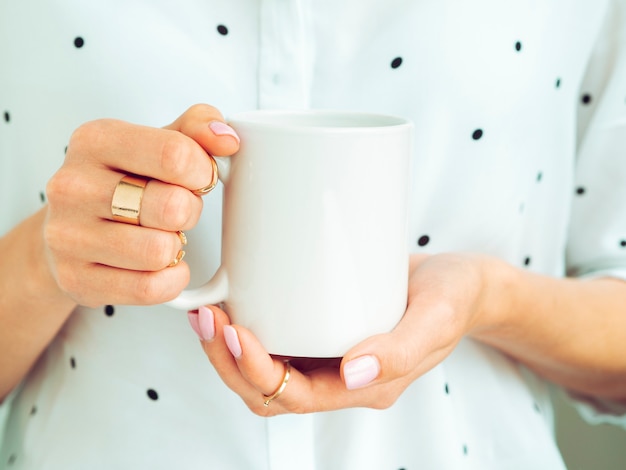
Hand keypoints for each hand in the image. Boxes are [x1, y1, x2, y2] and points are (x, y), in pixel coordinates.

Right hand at [44, 104, 239, 306]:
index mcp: (95, 140)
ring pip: (160, 251)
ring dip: (176, 247)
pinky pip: (149, 288)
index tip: (198, 177)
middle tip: (178, 211)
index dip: (203, 172)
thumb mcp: (156, 142)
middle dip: (190, 211)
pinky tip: (162, 267)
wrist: (70, 230)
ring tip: (161, 235)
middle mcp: (73, 186)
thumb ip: (197, 128)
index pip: (175, 154)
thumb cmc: (122, 183)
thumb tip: (227, 138)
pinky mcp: (76, 278)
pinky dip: (170, 280)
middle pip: (173, 206)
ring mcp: (68, 236)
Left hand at [192, 253, 506, 415]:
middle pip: (267, 389)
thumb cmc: (453, 299)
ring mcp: (329, 354)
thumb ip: (400, 350)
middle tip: (208, 318)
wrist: (459, 281)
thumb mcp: (436, 319)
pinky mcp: (324, 328)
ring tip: (210, 311)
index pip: (293, 396)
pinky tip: (236, 297)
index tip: (233, 332)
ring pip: (265, 367)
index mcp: (362, 387)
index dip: (254, 371)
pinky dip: (249, 326)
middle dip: (228, 360)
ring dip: (229, 346)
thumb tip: (351, 374)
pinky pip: (279, 339)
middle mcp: (338, 377)